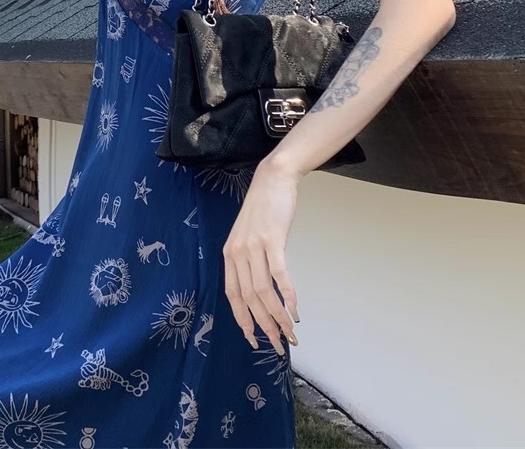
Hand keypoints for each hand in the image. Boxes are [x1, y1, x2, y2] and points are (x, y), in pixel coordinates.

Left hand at [222, 156, 299, 354]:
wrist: (272, 179)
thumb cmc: (263, 208)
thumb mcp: (247, 235)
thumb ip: (249, 260)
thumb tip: (259, 289)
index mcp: (229, 254)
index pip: (232, 295)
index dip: (243, 319)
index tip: (253, 339)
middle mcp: (237, 253)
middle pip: (249, 298)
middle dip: (264, 325)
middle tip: (279, 344)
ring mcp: (254, 246)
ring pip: (263, 291)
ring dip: (278, 316)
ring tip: (291, 332)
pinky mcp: (272, 240)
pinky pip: (279, 274)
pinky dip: (287, 295)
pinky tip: (295, 309)